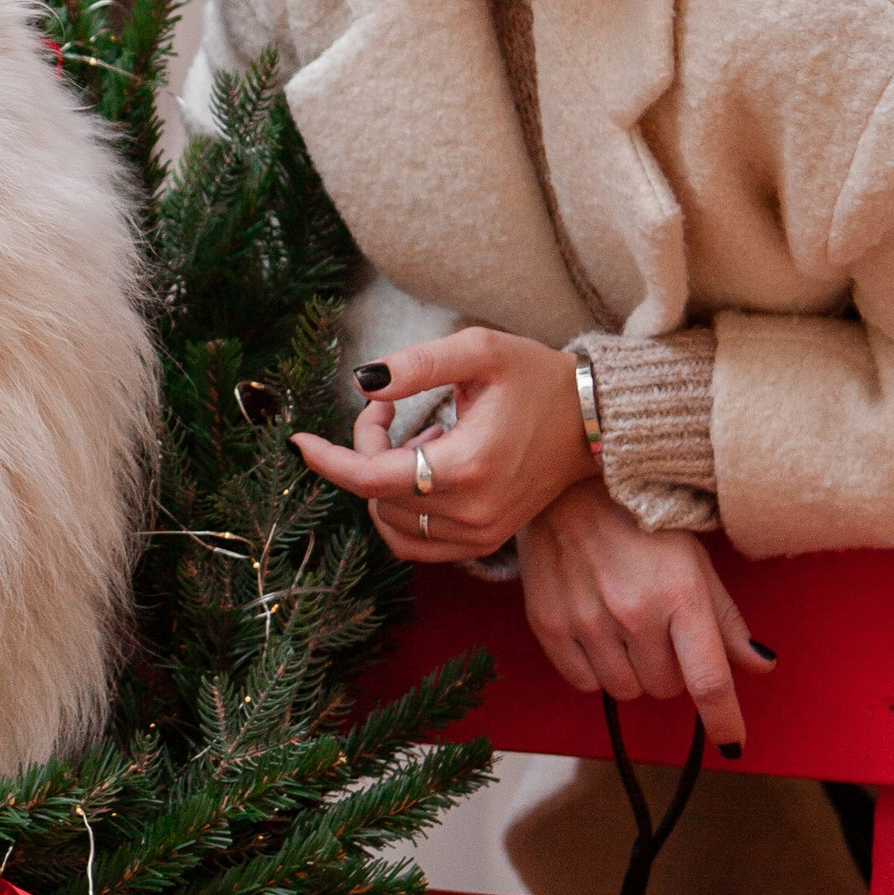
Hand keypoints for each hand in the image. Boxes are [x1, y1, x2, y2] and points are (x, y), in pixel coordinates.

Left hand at [292, 325, 591, 561]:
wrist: (595, 422)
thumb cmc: (538, 379)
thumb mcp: (481, 350)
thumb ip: (418, 363)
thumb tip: (362, 383)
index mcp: (467, 467)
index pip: (372, 479)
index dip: (329, 460)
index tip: (299, 441)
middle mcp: (472, 512)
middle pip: (377, 494)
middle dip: (366, 447)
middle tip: (391, 405)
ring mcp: (479, 535)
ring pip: (391, 521)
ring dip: (383, 478)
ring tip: (418, 436)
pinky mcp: (484, 543)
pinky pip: (415, 542)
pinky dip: (400, 509)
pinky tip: (423, 468)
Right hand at [516, 481, 771, 756]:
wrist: (566, 489)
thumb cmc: (640, 522)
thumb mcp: (694, 562)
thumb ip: (726, 619)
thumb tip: (761, 665)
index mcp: (680, 594)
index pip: (709, 680)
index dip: (725, 720)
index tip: (733, 743)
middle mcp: (633, 612)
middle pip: (666, 689)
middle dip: (670, 670)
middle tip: (659, 631)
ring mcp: (587, 620)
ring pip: (625, 691)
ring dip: (632, 672)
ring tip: (625, 629)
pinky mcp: (549, 624)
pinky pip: (584, 683)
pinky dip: (595, 670)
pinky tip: (596, 634)